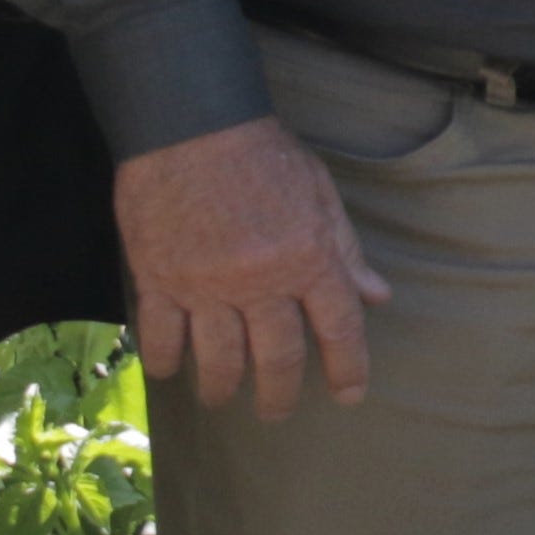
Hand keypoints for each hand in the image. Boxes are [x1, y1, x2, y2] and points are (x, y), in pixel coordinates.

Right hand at [115, 116, 385, 417]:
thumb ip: (345, 251)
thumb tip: (375, 295)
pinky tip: (170, 369)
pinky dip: (165, 360)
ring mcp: (206, 285)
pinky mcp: (159, 279)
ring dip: (222, 388)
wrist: (190, 123)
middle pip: (277, 358)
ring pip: (219, 360)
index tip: (349, 395)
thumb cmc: (262, 154)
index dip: (348, 369)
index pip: (339, 329)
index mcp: (308, 259)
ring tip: (223, 397)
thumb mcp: (319, 194)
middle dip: (280, 395)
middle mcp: (261, 282)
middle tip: (276, 411)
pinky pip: (161, 337)